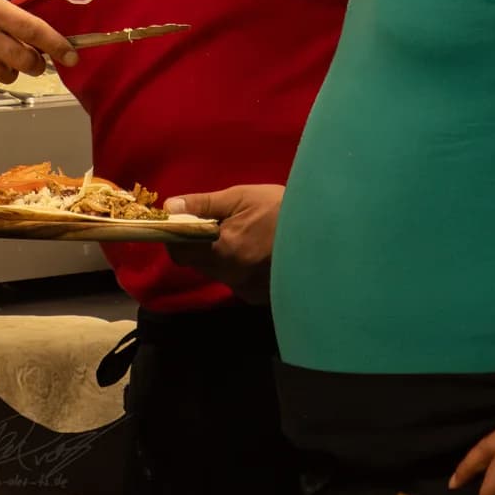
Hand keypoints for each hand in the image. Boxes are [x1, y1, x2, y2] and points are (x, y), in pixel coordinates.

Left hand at [162, 184, 283, 301]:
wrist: (324, 231)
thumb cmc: (282, 209)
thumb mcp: (242, 197)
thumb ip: (204, 205)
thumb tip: (170, 207)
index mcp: (223, 250)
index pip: (180, 253)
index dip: (176, 239)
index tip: (184, 225)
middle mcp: (233, 275)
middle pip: (199, 265)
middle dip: (199, 247)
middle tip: (217, 227)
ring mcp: (249, 289)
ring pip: (219, 274)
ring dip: (220, 258)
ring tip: (242, 238)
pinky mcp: (264, 297)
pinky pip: (239, 283)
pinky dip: (240, 269)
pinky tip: (257, 254)